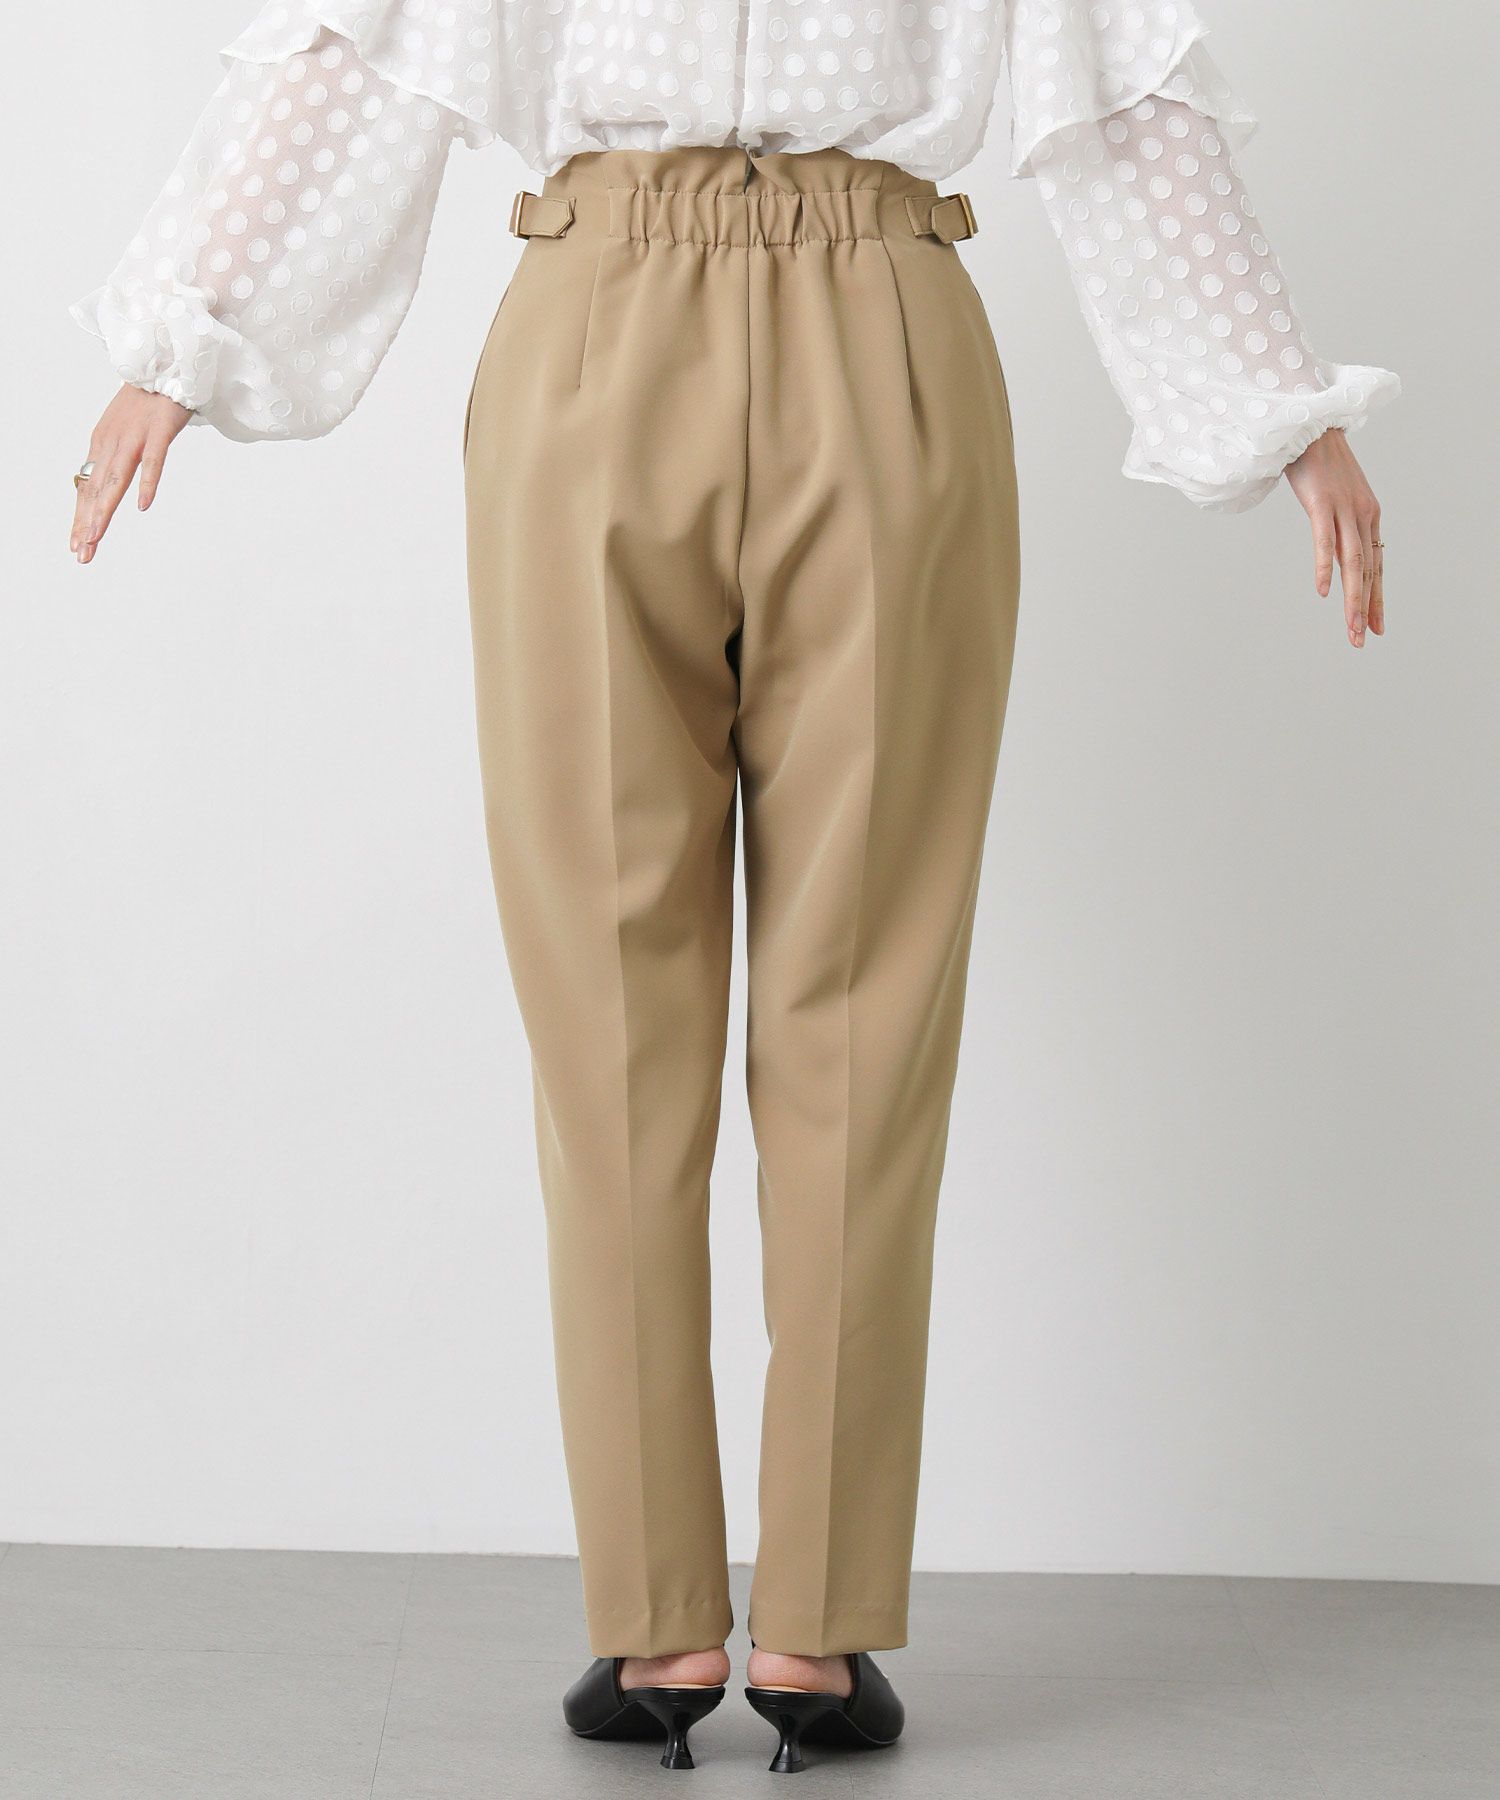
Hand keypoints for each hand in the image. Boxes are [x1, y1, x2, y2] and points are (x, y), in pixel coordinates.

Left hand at [70, 385, 192, 564]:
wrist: (164, 362)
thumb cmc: (147, 400)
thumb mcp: (124, 431)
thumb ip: (116, 457)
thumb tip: (108, 485)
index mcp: (103, 444)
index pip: (89, 488)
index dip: (82, 518)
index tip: (78, 545)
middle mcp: (112, 442)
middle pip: (97, 489)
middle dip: (87, 523)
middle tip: (82, 553)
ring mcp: (135, 435)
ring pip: (116, 479)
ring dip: (105, 510)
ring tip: (96, 537)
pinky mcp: (159, 429)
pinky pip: (153, 461)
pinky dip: (147, 483)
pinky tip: (143, 505)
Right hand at [1284, 427, 1383, 648]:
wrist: (1312, 423)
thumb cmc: (1319, 461)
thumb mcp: (1334, 498)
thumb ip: (1337, 527)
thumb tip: (1333, 556)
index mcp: (1368, 515)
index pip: (1376, 564)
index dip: (1376, 598)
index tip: (1374, 626)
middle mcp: (1362, 515)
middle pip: (1368, 570)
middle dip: (1365, 608)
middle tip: (1362, 640)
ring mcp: (1344, 509)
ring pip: (1352, 563)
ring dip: (1353, 599)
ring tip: (1351, 629)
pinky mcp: (1322, 503)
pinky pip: (1324, 542)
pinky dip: (1323, 568)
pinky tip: (1322, 592)